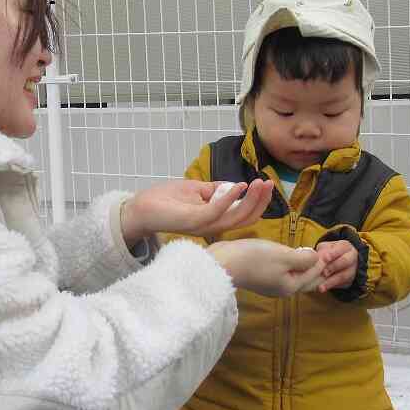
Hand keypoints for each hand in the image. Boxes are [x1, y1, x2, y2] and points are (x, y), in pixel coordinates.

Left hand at [121, 179, 272, 243]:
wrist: (141, 206)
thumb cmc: (167, 199)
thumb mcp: (198, 190)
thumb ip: (217, 190)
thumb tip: (236, 185)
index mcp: (215, 220)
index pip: (244, 215)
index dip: (258, 201)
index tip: (267, 183)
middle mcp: (212, 226)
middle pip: (245, 219)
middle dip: (260, 201)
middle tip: (269, 183)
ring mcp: (203, 226)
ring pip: (235, 218)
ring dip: (250, 200)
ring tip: (259, 183)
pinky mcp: (192, 222)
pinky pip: (216, 212)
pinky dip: (229, 199)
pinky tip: (238, 185)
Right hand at [208, 239, 324, 296]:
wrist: (222, 264)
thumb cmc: (254, 259)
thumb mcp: (284, 256)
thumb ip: (304, 259)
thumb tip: (316, 258)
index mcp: (291, 286)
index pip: (315, 273)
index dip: (325, 260)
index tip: (334, 248)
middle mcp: (282, 289)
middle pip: (307, 279)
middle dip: (318, 267)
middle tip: (329, 253)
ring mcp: (270, 284)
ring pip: (295, 275)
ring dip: (305, 265)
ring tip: (313, 254)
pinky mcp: (260, 276)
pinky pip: (283, 271)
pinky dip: (292, 264)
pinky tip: (292, 256)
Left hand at [315, 239, 358, 293]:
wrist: (341, 261)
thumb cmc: (331, 253)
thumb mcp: (326, 247)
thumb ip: (322, 250)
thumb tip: (315, 257)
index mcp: (345, 246)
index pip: (341, 248)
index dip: (333, 254)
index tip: (325, 258)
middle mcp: (352, 257)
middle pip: (345, 261)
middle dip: (333, 267)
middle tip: (324, 272)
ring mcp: (352, 269)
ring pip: (344, 276)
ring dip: (332, 282)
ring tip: (321, 287)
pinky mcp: (350, 280)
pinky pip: (342, 284)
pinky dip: (332, 286)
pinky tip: (324, 288)